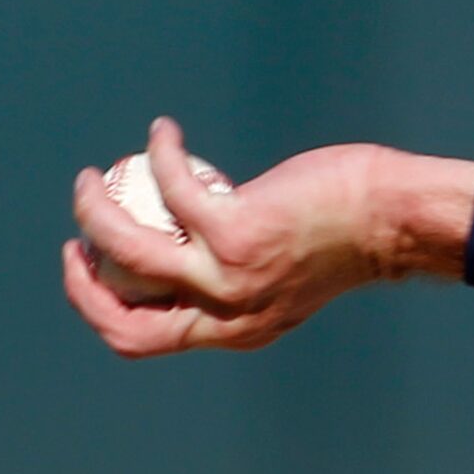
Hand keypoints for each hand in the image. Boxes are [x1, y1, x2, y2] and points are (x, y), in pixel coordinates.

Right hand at [63, 119, 473, 357]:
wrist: (394, 222)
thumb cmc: (345, 238)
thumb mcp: (285, 275)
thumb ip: (240, 275)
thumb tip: (189, 245)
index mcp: (237, 330)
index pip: (142, 341)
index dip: (99, 308)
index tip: (90, 268)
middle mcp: (230, 315)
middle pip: (123, 321)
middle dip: (80, 282)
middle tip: (79, 233)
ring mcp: (231, 278)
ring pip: (128, 252)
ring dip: (94, 210)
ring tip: (92, 176)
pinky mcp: (238, 233)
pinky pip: (172, 185)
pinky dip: (162, 151)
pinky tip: (165, 132)